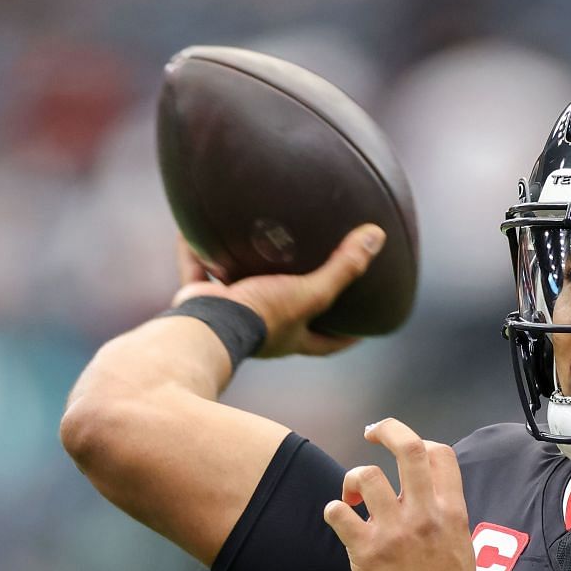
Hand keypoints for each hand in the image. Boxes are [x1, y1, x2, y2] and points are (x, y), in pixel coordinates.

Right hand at [170, 225, 384, 357]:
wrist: (204, 328)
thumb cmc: (261, 317)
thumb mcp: (310, 293)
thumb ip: (343, 268)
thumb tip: (377, 237)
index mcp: (290, 337)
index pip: (328, 343)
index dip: (347, 336)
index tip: (364, 326)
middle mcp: (260, 330)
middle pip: (285, 317)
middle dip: (295, 301)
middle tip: (311, 278)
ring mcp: (228, 316)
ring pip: (238, 292)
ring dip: (243, 272)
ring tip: (254, 247)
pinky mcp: (199, 301)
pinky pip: (196, 270)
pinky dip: (194, 251)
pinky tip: (194, 228)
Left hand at [323, 417, 479, 570]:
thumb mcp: (461, 545)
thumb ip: (444, 514)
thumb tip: (425, 493)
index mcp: (452, 511)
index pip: (439, 453)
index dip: (419, 442)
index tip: (402, 449)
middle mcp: (424, 514)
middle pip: (407, 447)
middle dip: (386, 430)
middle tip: (372, 433)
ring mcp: (394, 531)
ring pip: (365, 475)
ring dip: (354, 480)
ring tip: (353, 496)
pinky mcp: (365, 552)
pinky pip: (337, 511)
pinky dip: (334, 510)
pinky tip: (341, 521)